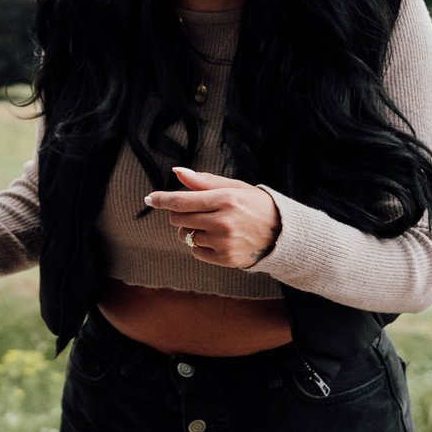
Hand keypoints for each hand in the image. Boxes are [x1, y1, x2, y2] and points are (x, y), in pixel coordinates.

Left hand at [143, 167, 281, 268]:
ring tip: (212, 225)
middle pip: (178, 219)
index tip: (150, 198)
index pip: (182, 201)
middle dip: (179, 214)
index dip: (162, 199)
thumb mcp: (233, 187)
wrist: (281, 233)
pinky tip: (216, 239)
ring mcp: (223, 242)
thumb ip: (203, 181)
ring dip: (191, 230)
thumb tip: (176, 172)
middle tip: (194, 210)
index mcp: (224, 199)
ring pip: (185, 236)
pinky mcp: (225, 259)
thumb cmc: (254, 205)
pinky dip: (200, 245)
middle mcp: (223, 221)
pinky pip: (195, 251)